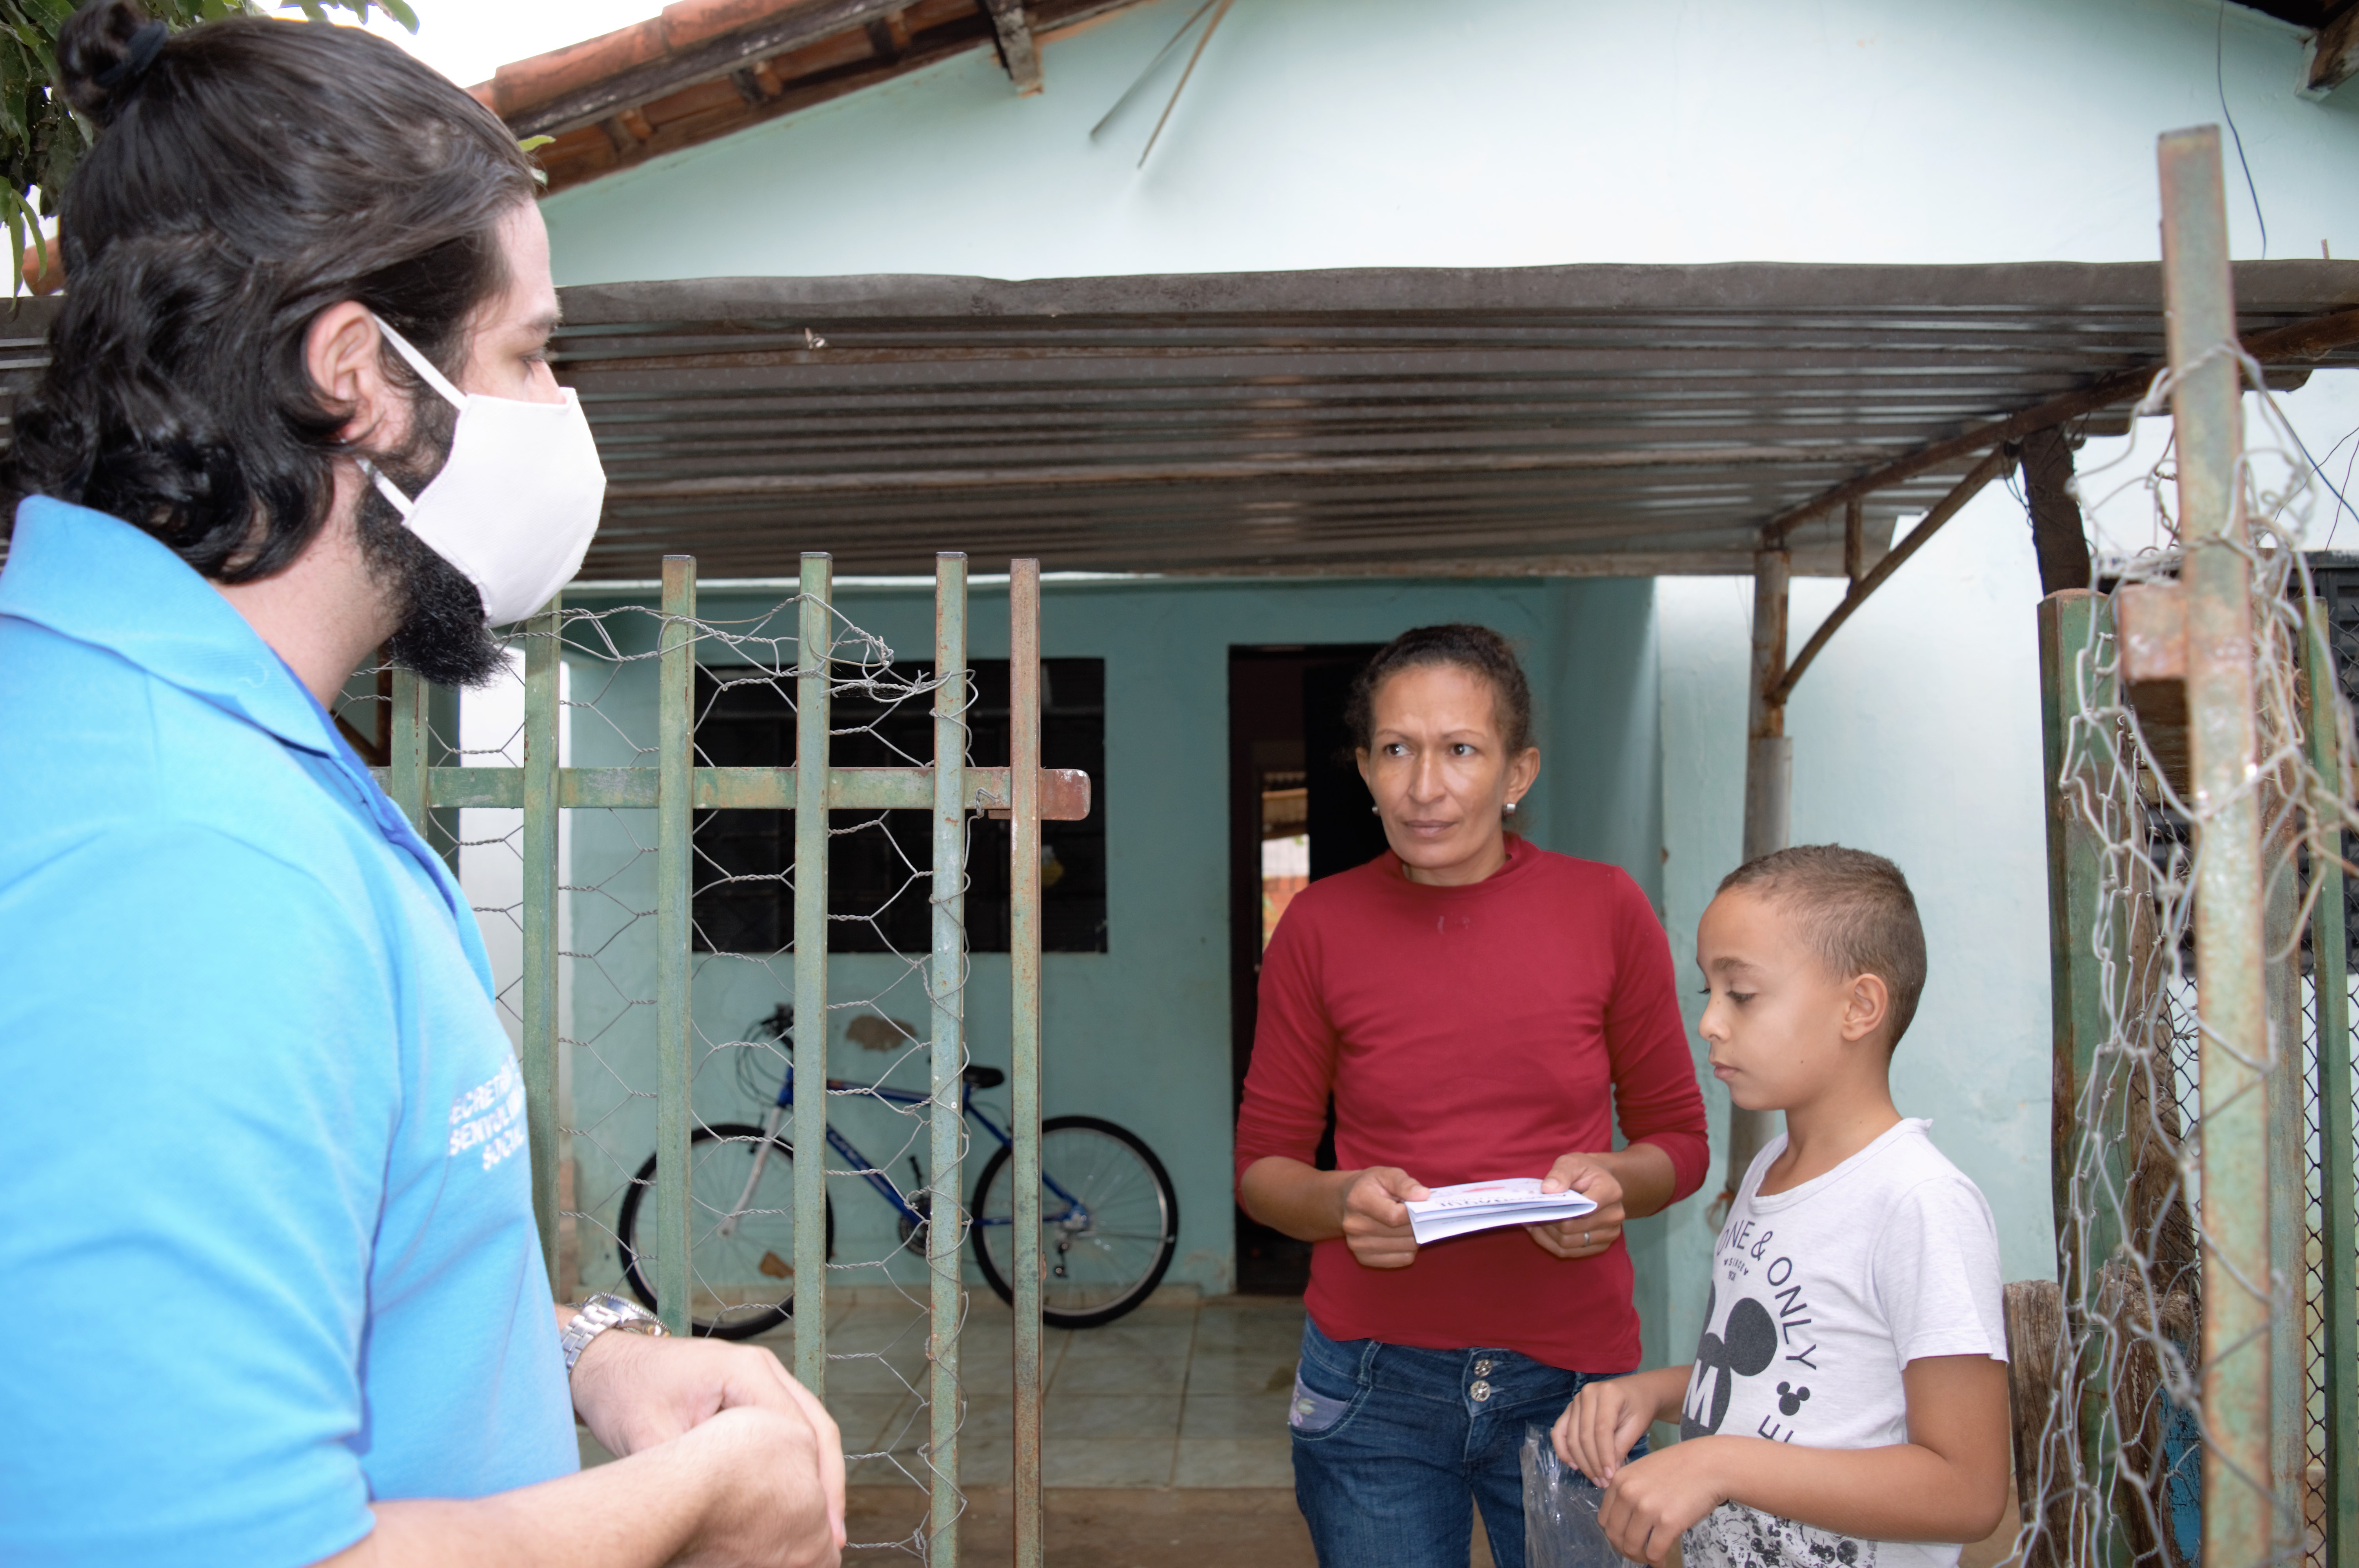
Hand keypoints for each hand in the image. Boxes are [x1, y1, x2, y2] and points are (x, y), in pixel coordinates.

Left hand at [571, 1328, 844, 1548]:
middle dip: (827, 1483)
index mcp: (746, 1370)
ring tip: (826, 1527)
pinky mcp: (751, 1391)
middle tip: (834, 1536)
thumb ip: (685, 1475)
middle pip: (816, 1426)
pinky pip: (788, 1428)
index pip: (799, 1428)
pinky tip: (798, 1499)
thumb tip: (711, 1522)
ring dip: (818, 1474)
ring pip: (809, 1427)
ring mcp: (760, 1377)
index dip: (814, 1480)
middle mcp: (763, 1367)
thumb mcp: (650, 1439)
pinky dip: (797, 1463)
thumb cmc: (623, 1395)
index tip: (819, 1526)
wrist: (603, 1364)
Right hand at [1335, 1166, 1427, 1268]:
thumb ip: (1405, 1184)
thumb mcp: (1386, 1175)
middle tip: (1416, 1214)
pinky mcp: (1364, 1258)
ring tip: (1407, 1224)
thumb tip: (1423, 1196)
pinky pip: (1402, 1259)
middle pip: (1403, 1233)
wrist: (1345, 1202)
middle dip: (1417, 1223)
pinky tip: (1401, 1236)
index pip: (1395, 1216)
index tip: (1420, 1205)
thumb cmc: (1371, 1186)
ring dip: (1415, 1237)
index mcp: (1358, 1200)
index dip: (1414, 1212)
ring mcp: (1358, 1244)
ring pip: (1407, 1248)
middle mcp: (1355, 1225)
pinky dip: (1409, 1249)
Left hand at [1527, 1151, 1624, 1259]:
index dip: (1558, 1209)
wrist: (1598, 1181)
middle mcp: (1614, 1215)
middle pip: (1572, 1228)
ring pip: (1568, 1244)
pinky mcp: (1601, 1245)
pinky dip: (1551, 1244)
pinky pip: (1571, 1252)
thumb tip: (1548, 1190)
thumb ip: (1560, 1173)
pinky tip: (1540, 1231)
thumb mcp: (1571, 1162)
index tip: (1541, 1203)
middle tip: (1530, 1213)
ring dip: (1546, 1235)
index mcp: (1611, 1192)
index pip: (1583, 1208)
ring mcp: (1610, 1233)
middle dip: (1547, 1221)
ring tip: (1533, 1221)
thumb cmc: (1583, 1171)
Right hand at [1551, 1376, 1654, 1484]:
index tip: (1610, 1477)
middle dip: (1593, 1463)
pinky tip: (1574, 1465)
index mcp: (1608, 1394)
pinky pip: (1559, 1431)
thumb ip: (1621, 1446)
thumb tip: (1608, 1472)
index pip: (1602, 1430)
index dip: (1604, 1456)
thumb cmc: (1640, 1408)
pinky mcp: (1569, 1409)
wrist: (1638, 1391)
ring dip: (1581, 1462)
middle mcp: (1587, 1394)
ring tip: (1595, 1479)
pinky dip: (1563, 1450)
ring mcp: (1575, 1400)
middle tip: (1603, 1482)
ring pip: (1571, 1437)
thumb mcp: (1637, 1426)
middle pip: (1584, 1435)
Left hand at [1596, 1440, 1728, 1566]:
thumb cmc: (1681, 1466)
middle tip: (1637, 1553)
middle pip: (1614, 1535)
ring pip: (1632, 1547)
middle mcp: (1629, 1494)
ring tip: (1651, 1557)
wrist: (1710, 1465)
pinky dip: (1656, 1562)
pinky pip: (1654, 1552)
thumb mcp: (1644, 1470)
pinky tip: (1661, 1561)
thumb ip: (1630, 1490)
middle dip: (1625, 1549)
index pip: (1604, 1519)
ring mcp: (1648, 1508)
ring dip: (1640, 1557)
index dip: (1615, 1534)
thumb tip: (1624, 1520)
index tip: (1625, 1540)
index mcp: (1620, 1481)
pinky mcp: (1668, 1522)